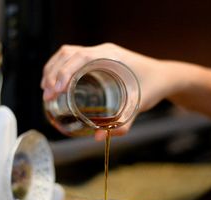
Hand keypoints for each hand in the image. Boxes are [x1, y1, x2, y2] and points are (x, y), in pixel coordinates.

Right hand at [41, 43, 176, 138]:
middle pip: (68, 54)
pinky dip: (60, 68)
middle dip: (53, 73)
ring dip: (53, 69)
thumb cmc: (153, 87)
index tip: (55, 90)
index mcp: (110, 56)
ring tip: (46, 89)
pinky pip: (72, 58)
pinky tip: (55, 82)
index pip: (79, 57)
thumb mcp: (138, 105)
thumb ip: (121, 123)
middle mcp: (102, 51)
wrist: (163, 76)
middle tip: (47, 95)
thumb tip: (98, 137)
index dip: (63, 72)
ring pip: (67, 54)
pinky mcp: (97, 59)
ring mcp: (98, 53)